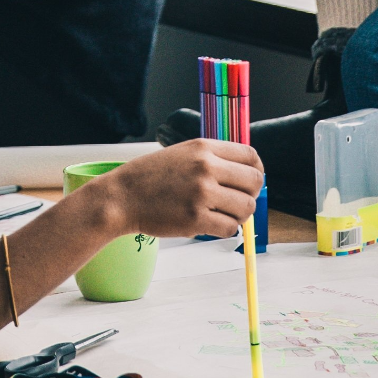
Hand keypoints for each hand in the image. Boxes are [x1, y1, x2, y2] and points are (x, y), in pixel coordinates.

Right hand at [83, 139, 265, 238]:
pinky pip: (230, 228)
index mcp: (204, 148)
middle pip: (254, 182)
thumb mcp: (182, 153)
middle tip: (236, 202)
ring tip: (221, 215)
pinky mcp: (195, 218)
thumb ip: (212, 159)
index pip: (251, 156)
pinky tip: (211, 225)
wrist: (121, 197)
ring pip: (245, 207)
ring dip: (239, 215)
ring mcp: (201, 193)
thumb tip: (246, 176)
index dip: (256, 171)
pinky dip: (225, 229)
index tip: (249, 182)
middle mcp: (205, 167)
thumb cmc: (150, 177)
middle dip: (250, 195)